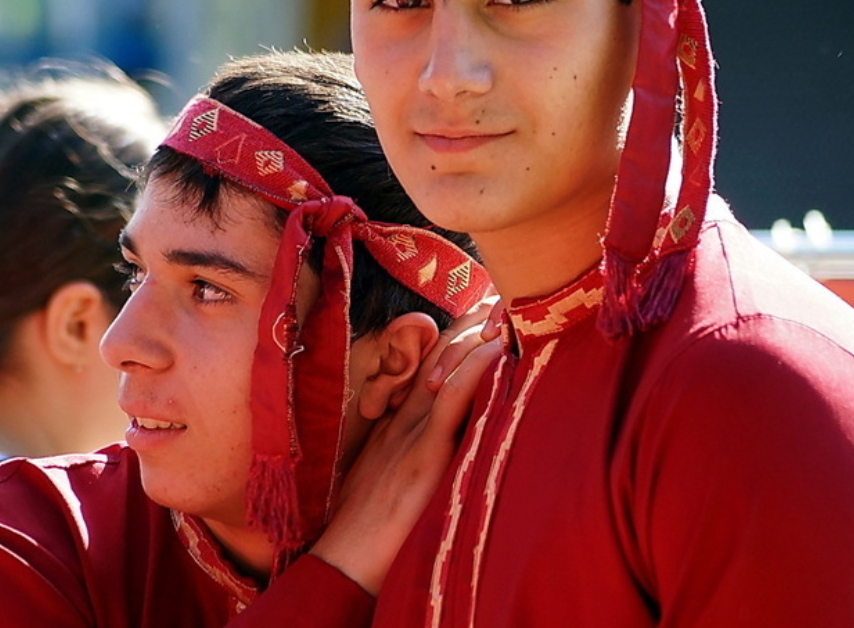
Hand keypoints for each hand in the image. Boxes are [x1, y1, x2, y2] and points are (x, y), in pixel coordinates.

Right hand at [310, 292, 502, 594]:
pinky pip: (449, 401)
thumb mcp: (396, 468)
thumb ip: (422, 443)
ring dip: (478, 334)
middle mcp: (406, 412)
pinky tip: (493, 350)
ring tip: (506, 311)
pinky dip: (472, 371)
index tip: (489, 311)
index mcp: (401, 415)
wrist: (347, 556)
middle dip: (473, 321)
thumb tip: (453, 428)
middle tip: (503, 297)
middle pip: (441, 349)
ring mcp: (414, 429)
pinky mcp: (423, 453)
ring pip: (447, 365)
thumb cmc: (371, 520)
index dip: (461, 330)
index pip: (434, 358)